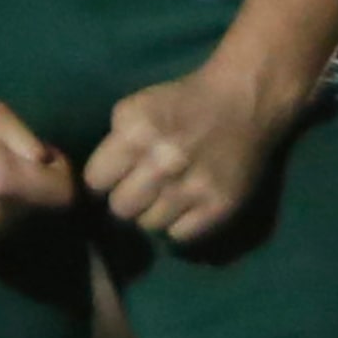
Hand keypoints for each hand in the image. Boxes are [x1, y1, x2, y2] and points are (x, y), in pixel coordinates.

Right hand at [0, 89, 74, 253]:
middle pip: (40, 209)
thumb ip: (30, 141)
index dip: (61, 172)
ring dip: (13, 201)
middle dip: (33, 184)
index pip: (64, 196)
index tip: (43, 155)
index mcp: (3, 181)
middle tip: (6, 158)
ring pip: (18, 222)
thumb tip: (50, 164)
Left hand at [85, 60, 299, 244]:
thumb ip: (114, 143)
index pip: (95, 182)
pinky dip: (180, 224)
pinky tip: (187, 204)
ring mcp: (192, 187)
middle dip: (127, 198)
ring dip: (154, 212)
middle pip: (120, 209)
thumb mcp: (136, 107)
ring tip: (167, 193)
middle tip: (142, 187)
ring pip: (149, 225)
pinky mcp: (218, 207)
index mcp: (136, 131)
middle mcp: (162, 161)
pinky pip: (179, 236)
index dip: (103, 180)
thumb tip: (95, 185)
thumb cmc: (182, 102)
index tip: (113, 178)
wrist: (242, 101)